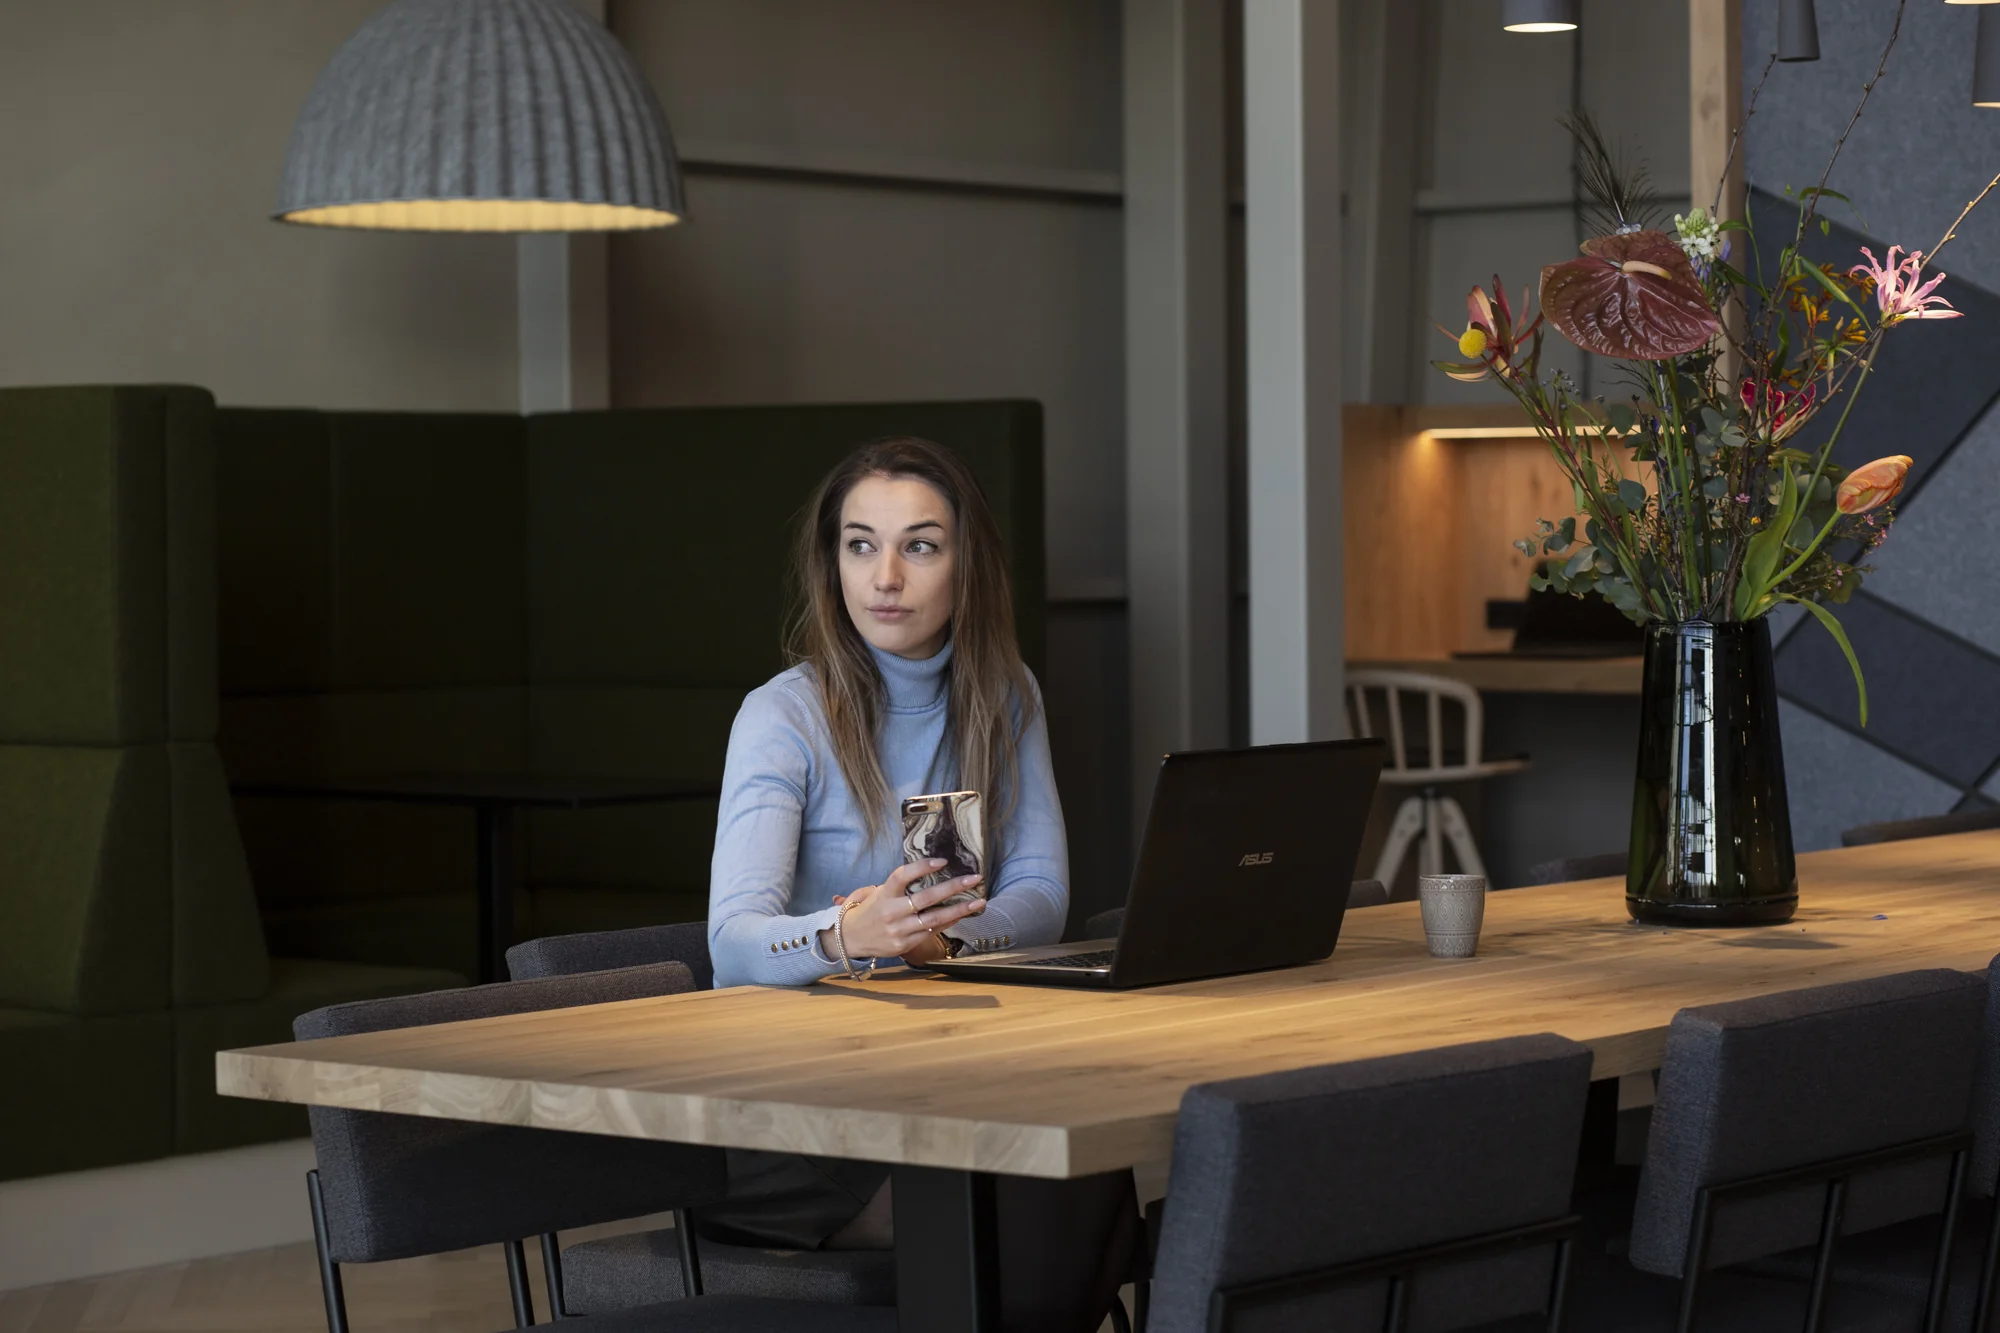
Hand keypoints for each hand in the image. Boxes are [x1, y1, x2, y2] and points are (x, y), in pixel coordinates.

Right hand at [820, 859, 985, 961]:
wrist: (849, 939)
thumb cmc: (870, 910)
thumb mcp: (877, 892)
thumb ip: (898, 884)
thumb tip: (928, 870)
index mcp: (883, 894)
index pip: (902, 876)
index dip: (922, 867)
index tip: (942, 861)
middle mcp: (890, 912)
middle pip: (925, 898)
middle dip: (953, 887)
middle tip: (974, 878)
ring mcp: (898, 931)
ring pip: (933, 919)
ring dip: (959, 909)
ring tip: (978, 901)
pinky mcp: (904, 945)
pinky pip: (931, 932)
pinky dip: (948, 923)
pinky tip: (962, 914)